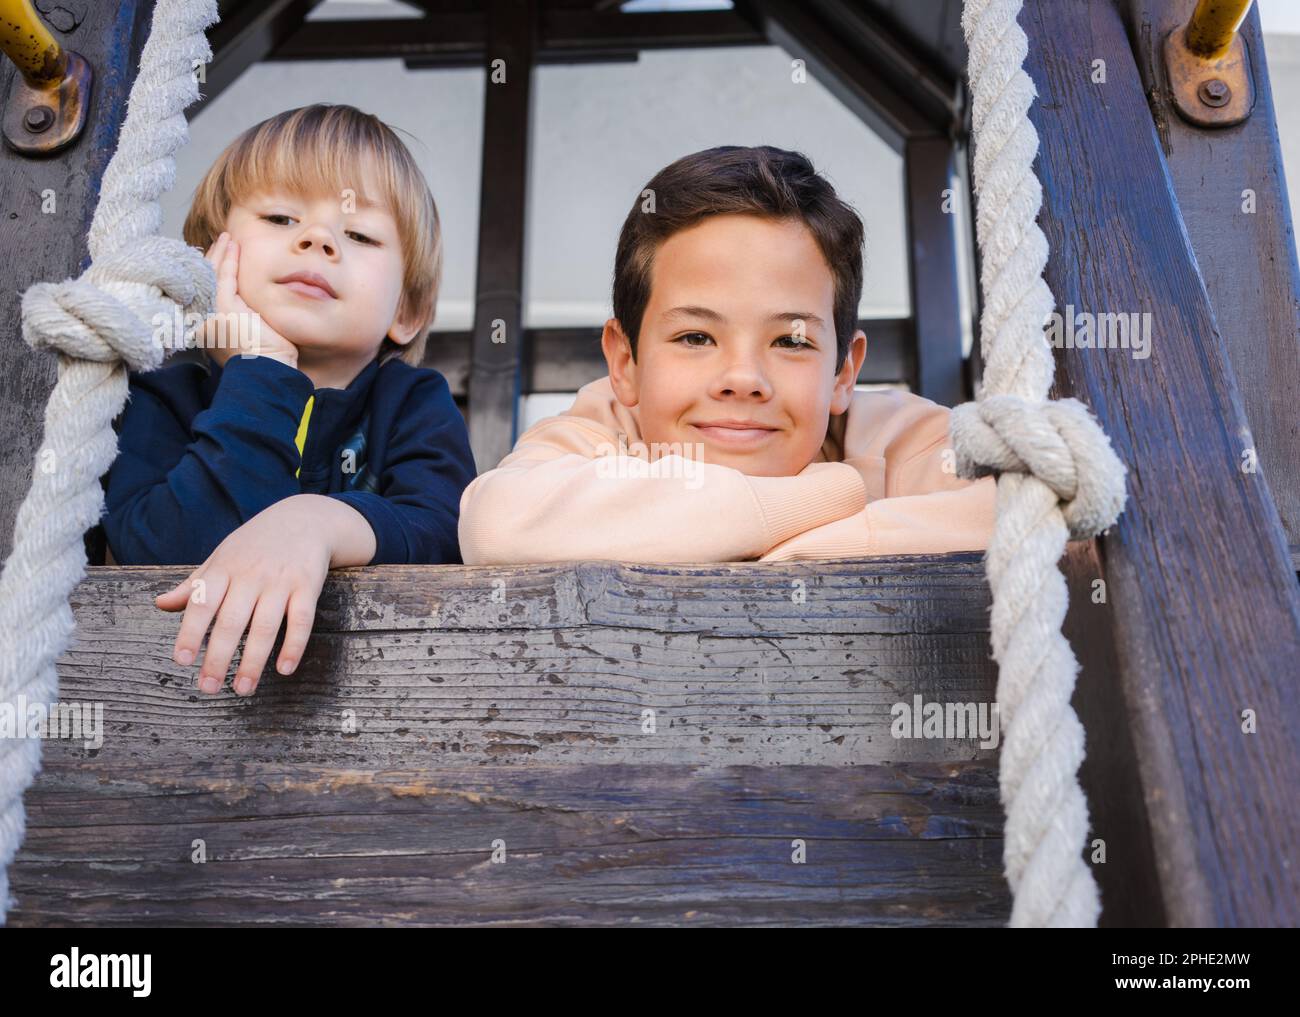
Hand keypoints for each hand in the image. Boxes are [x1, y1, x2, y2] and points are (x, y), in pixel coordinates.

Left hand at [155, 495, 331, 695]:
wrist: (305, 519)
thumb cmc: (256, 544)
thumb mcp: (221, 557)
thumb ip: (194, 584)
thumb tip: (160, 604)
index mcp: (224, 569)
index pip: (202, 603)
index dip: (191, 632)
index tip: (182, 661)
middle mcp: (250, 575)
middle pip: (231, 622)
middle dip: (219, 658)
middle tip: (208, 688)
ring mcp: (280, 581)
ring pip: (265, 626)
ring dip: (254, 661)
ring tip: (243, 689)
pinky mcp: (308, 586)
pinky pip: (301, 620)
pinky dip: (294, 645)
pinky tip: (284, 668)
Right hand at [200, 231, 299, 369]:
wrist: (269, 371)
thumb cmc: (267, 358)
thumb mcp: (248, 332)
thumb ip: (241, 313)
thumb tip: (248, 301)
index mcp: (205, 327)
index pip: (204, 291)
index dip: (209, 271)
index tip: (218, 255)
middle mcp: (201, 319)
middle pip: (203, 279)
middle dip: (213, 258)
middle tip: (222, 240)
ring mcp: (210, 312)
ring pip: (212, 274)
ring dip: (221, 253)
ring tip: (228, 238)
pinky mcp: (223, 307)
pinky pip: (225, 276)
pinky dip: (230, 259)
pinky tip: (234, 246)